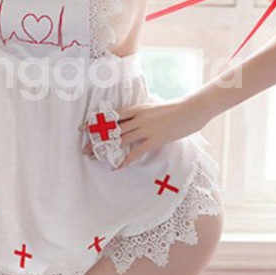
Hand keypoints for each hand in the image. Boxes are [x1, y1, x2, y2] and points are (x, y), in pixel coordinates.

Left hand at [82, 94, 206, 168]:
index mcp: (137, 108)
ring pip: (120, 139)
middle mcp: (138, 118)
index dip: (97, 123)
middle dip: (97, 140)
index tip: (83, 128)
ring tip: (94, 157)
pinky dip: (125, 160)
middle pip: (112, 129)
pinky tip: (117, 166)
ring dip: (106, 149)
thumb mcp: (155, 107)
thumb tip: (135, 120)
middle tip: (84, 149)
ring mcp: (146, 128)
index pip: (112, 116)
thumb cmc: (176, 108)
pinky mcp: (155, 139)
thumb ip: (143, 114)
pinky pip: (136, 151)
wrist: (192, 109)